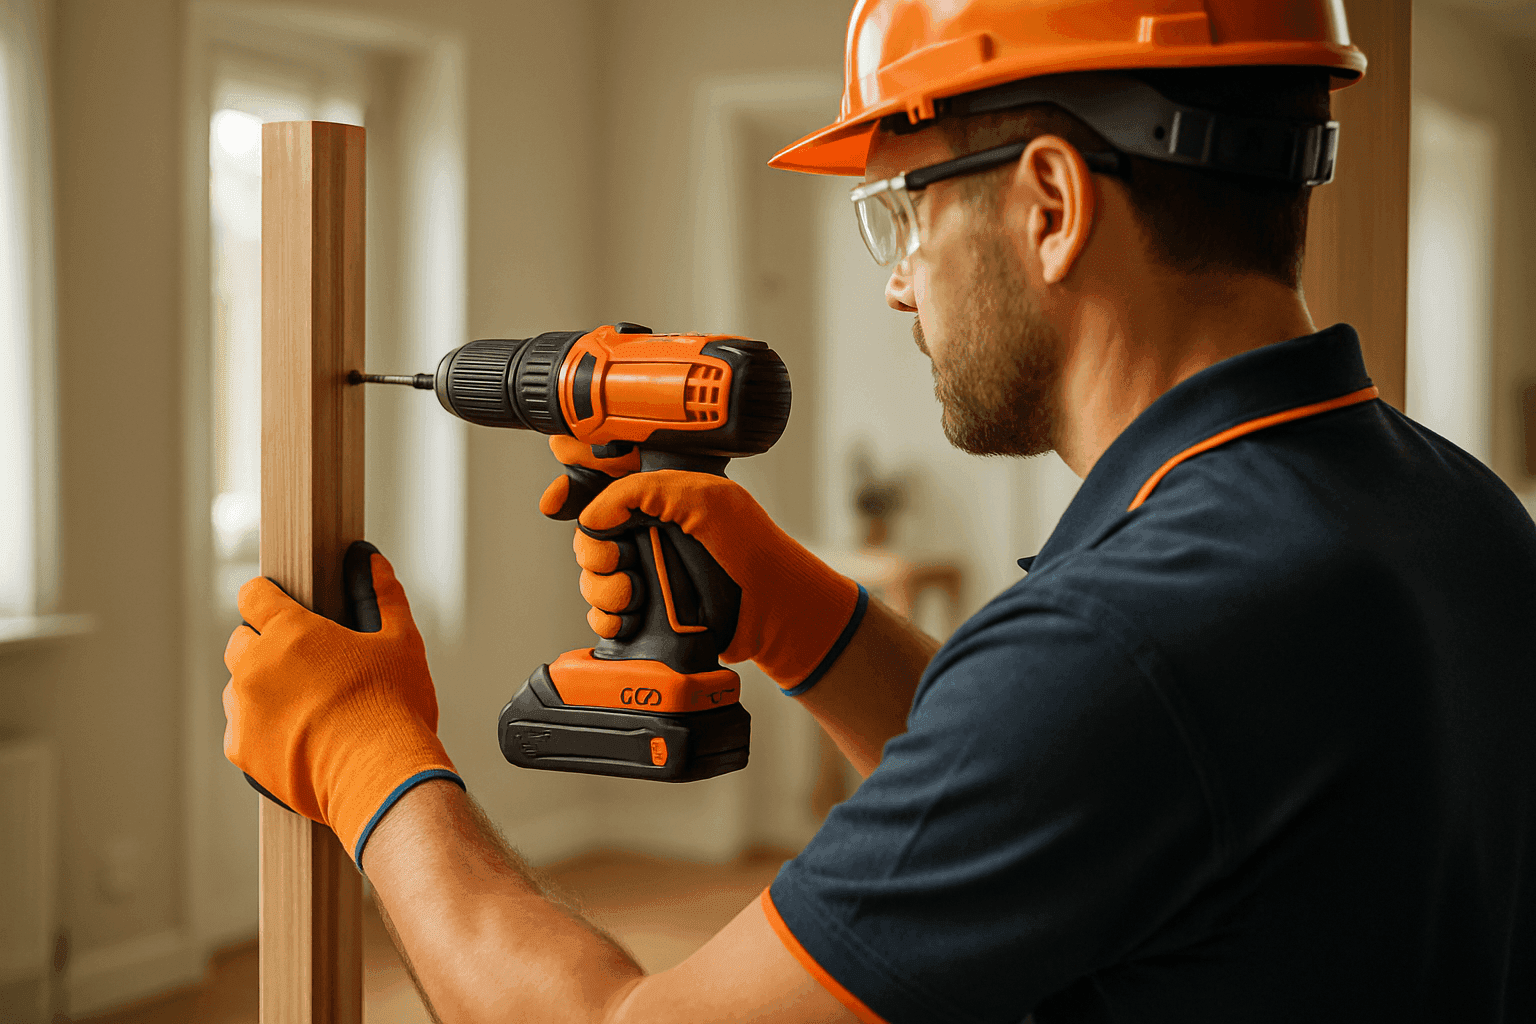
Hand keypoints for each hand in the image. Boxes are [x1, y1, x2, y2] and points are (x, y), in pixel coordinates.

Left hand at [223, 542, 461, 863]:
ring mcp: (244, 711)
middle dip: (264, 644)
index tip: (282, 606)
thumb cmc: (394, 708)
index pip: (253, 595)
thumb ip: (382, 594)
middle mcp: (256, 667)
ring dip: (260, 688)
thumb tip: (368, 560)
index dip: (268, 597)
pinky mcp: (242, 751)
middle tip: (305, 662)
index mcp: (290, 632)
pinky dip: (261, 729)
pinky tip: (298, 736)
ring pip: (237, 687)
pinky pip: (240, 730)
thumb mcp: (400, 642)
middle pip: (240, 640)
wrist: (381, 778)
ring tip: (305, 705)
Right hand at [542, 437, 864, 690]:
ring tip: (632, 596)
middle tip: (615, 561)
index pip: (601, 475)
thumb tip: (594, 515)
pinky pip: (604, 612)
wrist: (772, 613)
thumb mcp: (705, 499)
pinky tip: (627, 618)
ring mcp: (648, 570)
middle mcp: (650, 529)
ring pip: (592, 576)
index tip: (557, 500)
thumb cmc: (752, 551)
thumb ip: (644, 490)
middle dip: (593, 550)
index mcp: (661, 494)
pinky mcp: (648, 609)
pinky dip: (607, 618)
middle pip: (588, 533)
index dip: (572, 481)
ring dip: (602, 588)